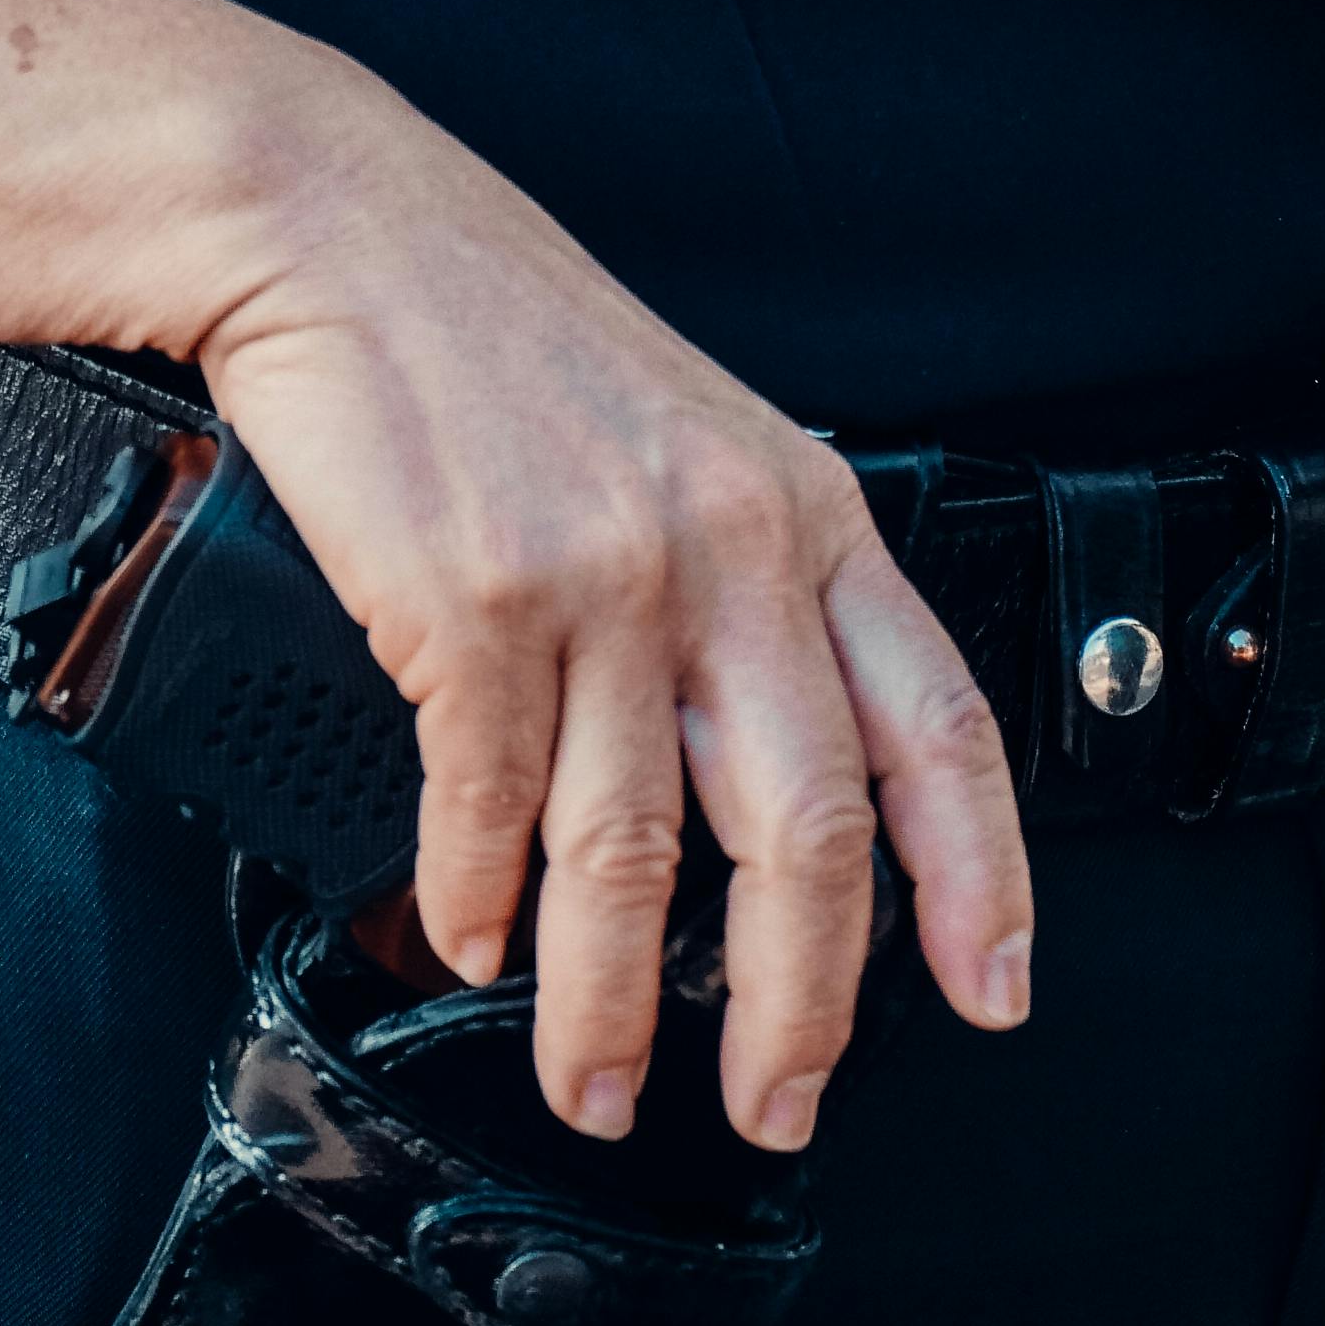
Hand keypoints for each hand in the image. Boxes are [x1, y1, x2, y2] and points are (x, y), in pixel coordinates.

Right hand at [181, 83, 1030, 1157]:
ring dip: (609, 1001)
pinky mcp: (471, 600)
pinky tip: (469, 935)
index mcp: (798, 502)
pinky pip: (488, 809)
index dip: (977, 874)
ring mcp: (600, 573)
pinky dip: (476, 903)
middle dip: (801, 1007)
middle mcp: (722, 542)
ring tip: (592, 1075)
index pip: (936, 718)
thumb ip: (740, 575)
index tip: (990, 988)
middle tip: (778, 1102)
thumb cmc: (494, 323)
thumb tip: (759, 764)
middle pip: (806, 831)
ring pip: (635, 856)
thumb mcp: (681, 431)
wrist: (334, 222)